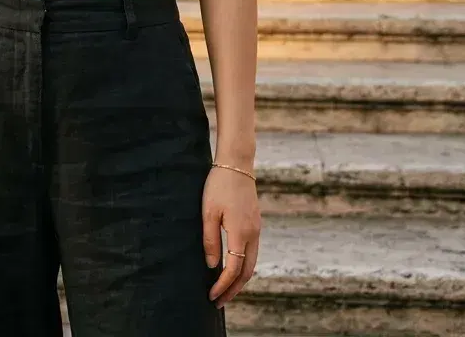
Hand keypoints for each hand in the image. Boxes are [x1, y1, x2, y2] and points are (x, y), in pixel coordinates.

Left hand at [203, 165, 260, 308]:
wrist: (236, 163)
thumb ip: (211, 240)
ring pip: (252, 262)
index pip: (234, 268)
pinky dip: (244, 265)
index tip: (211, 296)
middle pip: (247, 271)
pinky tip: (233, 267)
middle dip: (234, 289)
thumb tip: (213, 266)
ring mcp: (256, 228)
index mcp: (241, 232)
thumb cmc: (219, 185)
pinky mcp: (255, 223)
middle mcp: (253, 233)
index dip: (223, 285)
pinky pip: (252, 251)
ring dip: (240, 279)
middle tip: (219, 301)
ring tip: (225, 289)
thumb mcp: (208, 212)